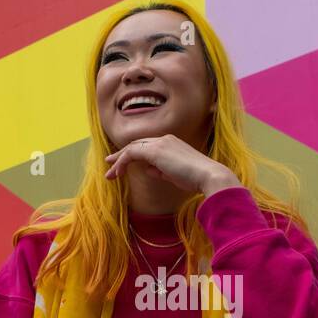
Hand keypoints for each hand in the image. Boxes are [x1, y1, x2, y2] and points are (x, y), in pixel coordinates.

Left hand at [104, 134, 237, 196]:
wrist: (208, 176)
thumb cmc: (196, 178)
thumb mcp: (176, 174)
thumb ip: (161, 170)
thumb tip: (148, 169)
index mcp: (171, 143)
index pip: (147, 146)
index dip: (133, 155)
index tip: (123, 166)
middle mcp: (164, 139)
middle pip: (136, 145)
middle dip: (121, 156)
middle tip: (109, 164)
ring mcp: (159, 143)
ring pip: (131, 148)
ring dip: (119, 161)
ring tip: (110, 175)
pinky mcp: (155, 151)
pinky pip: (131, 153)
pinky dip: (122, 162)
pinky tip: (117, 173)